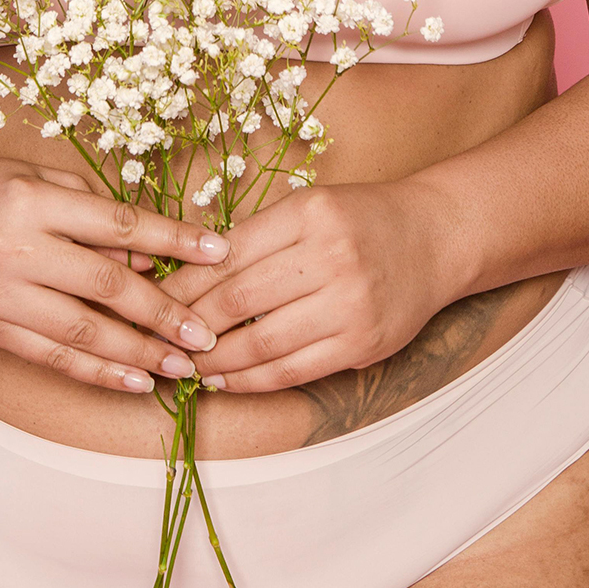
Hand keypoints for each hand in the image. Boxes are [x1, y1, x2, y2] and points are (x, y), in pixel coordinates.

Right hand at [0, 147, 230, 392]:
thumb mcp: (44, 184)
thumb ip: (97, 219)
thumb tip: (153, 265)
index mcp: (33, 203)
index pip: (119, 226)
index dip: (174, 241)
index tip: (219, 252)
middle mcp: (13, 250)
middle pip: (105, 287)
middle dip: (163, 314)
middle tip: (206, 334)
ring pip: (81, 332)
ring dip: (138, 353)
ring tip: (181, 366)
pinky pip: (51, 358)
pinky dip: (97, 372)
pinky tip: (134, 380)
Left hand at [157, 179, 464, 391]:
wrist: (438, 238)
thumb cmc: (362, 220)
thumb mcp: (309, 207)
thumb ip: (255, 236)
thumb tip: (184, 274)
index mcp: (310, 214)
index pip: (227, 255)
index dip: (182, 282)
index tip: (150, 298)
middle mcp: (331, 257)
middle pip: (238, 299)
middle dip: (187, 323)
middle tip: (155, 337)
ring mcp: (350, 305)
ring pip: (261, 342)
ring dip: (213, 360)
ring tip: (183, 364)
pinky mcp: (362, 344)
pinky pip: (292, 371)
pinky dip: (251, 380)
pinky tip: (223, 379)